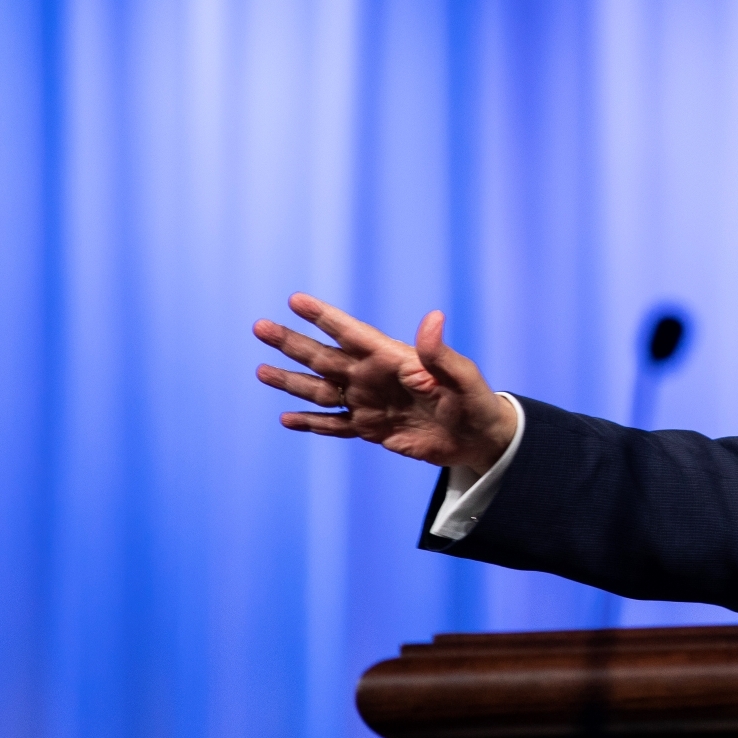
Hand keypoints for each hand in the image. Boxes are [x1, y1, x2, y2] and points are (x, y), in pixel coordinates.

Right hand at [253, 295, 516, 472]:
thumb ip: (440, 352)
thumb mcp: (461, 376)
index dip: (324, 317)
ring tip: (260, 371)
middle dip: (292, 343)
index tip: (295, 299)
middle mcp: (373, 377)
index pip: (351, 332)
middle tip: (259, 326)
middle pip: (324, 357)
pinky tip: (286, 418)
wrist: (477, 437)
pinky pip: (334, 425)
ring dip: (291, 382)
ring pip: (320, 391)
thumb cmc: (473, 400)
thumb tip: (434, 317)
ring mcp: (368, 403)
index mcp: (392, 358)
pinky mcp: (370, 429)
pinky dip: (311, 424)